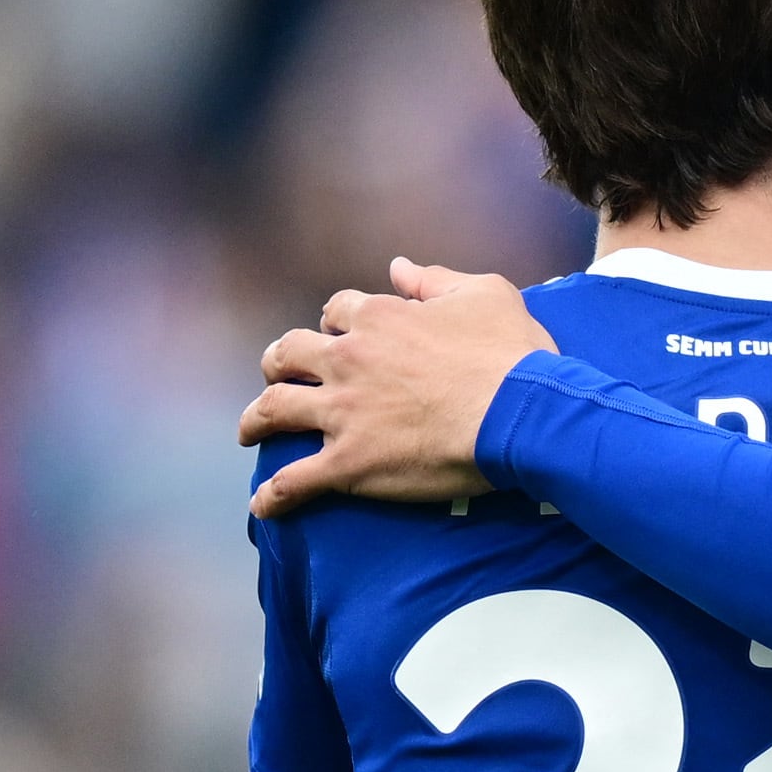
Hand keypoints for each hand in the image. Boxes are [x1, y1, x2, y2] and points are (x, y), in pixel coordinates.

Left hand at [240, 259, 554, 515]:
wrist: (521, 414)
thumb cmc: (513, 355)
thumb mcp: (485, 294)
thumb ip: (434, 279)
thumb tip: (397, 266)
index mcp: (378, 318)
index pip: (336, 312)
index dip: (335, 323)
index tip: (339, 333)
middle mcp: (348, 360)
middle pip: (289, 354)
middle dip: (280, 362)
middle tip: (281, 374)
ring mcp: (342, 412)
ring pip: (275, 409)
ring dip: (256, 420)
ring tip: (250, 430)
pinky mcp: (348, 462)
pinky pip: (295, 481)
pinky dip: (274, 494)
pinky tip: (263, 505)